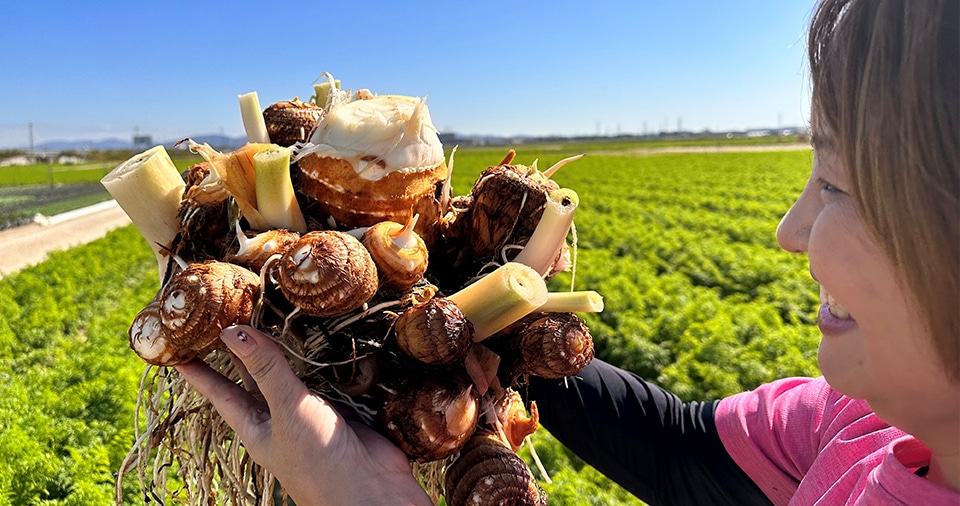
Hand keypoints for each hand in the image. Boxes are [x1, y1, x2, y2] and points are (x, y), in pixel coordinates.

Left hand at [175, 325, 431, 505]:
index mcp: (255, 426)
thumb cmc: (319, 462)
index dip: (199, 371)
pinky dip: (321, 358)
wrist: (372, 490)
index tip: (177, 347)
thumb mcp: (286, 411)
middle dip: (239, 351)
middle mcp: (279, 418)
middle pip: (253, 378)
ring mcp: (309, 413)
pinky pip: (325, 377)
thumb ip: (266, 369)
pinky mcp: (340, 408)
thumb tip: (232, 330)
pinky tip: (320, 339)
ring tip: (267, 316)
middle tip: (223, 317)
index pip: (219, 392)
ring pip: (290, 375)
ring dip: (282, 349)